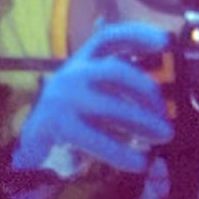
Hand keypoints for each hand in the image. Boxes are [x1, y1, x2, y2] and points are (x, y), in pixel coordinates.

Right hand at [19, 22, 171, 176]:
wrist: (33, 151)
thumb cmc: (73, 124)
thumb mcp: (96, 101)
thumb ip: (122, 96)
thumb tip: (162, 110)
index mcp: (82, 64)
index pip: (107, 38)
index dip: (136, 34)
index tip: (164, 41)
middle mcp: (70, 74)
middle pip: (117, 70)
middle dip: (148, 91)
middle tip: (165, 115)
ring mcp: (61, 98)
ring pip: (110, 105)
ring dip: (143, 122)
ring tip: (163, 137)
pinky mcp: (55, 124)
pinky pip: (96, 138)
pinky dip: (121, 152)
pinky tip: (139, 164)